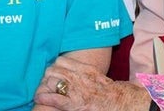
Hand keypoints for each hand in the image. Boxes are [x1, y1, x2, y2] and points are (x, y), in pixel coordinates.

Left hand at [34, 55, 150, 110]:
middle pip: (54, 68)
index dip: (54, 66)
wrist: (125, 103)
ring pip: (51, 80)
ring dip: (44, 85)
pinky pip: (54, 98)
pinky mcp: (75, 104)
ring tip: (40, 90)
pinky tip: (38, 98)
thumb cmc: (119, 94)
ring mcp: (77, 90)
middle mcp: (80, 77)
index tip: (52, 70)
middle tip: (44, 81)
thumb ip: (96, 73)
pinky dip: (44, 97)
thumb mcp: (106, 79)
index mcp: (87, 69)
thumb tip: (103, 70)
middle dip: (47, 75)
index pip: (62, 60)